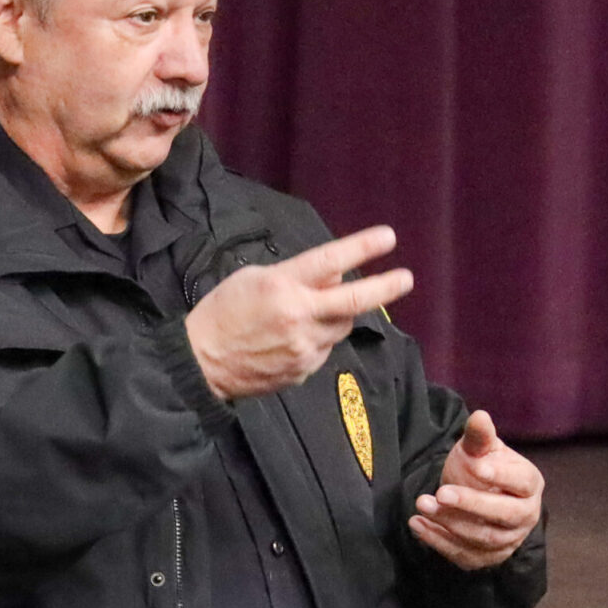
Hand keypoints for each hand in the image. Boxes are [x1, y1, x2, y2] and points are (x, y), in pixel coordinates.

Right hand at [186, 226, 413, 399]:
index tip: (388, 238)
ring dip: (339, 314)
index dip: (363, 248)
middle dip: (384, 287)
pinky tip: (293, 338)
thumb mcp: (252, 279)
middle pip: (353, 300)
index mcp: (282, 287)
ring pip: (342, 325)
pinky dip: (320, 338)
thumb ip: (295, 275)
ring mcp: (303, 347)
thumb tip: (333, 275)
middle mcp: (298, 316)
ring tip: (314, 311)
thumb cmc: (223, 313)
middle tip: (406, 278)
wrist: (202, 362)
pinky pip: (325, 348)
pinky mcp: (304, 369)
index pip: (331, 261)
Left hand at [409, 411, 543, 570]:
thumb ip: (479, 436)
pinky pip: (465, 555)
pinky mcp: (488, 558)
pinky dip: (439, 542)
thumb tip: (479, 416)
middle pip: (504, 515)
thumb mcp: (479, 449)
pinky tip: (418, 525)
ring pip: (482, 538)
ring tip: (422, 504)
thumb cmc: (481, 467)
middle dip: (471, 505)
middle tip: (441, 493)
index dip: (500, 476)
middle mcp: (525, 515)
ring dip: (449, 523)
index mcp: (529, 484)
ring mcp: (508, 541)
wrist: (474, 496)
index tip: (475, 466)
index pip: (520, 482)